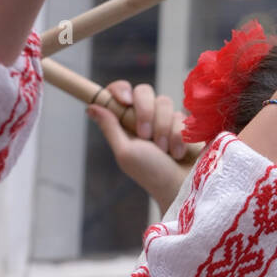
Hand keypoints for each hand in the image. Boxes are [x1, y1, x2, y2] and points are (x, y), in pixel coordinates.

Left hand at [87, 80, 197, 213]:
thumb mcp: (125, 152)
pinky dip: (179, 136)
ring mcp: (165, 120)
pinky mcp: (185, 125)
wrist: (182, 186)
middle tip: (146, 136)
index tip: (125, 101)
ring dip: (164, 129)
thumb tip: (91, 107)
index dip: (120, 89)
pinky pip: (181, 116)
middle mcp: (145, 117)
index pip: (119, 91)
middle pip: (144, 90)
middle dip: (146, 112)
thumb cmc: (151, 173)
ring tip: (165, 151)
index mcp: (125, 122)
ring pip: (164, 102)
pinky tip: (178, 153)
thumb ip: (110, 127)